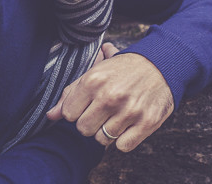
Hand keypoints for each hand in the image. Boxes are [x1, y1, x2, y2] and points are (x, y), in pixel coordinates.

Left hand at [46, 50, 174, 149]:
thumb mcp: (96, 73)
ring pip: (102, 140)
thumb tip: (50, 116)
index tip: (90, 103)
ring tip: (118, 115)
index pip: (69, 115)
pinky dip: (125, 139)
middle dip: (92, 122)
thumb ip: (70, 93)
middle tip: (105, 110)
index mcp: (94, 81)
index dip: (78, 111)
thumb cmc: (124, 69)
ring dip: (108, 131)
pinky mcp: (146, 122)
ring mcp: (129, 111)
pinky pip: (122, 146)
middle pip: (83, 129)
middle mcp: (110, 96)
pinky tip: (129, 124)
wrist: (161, 64)